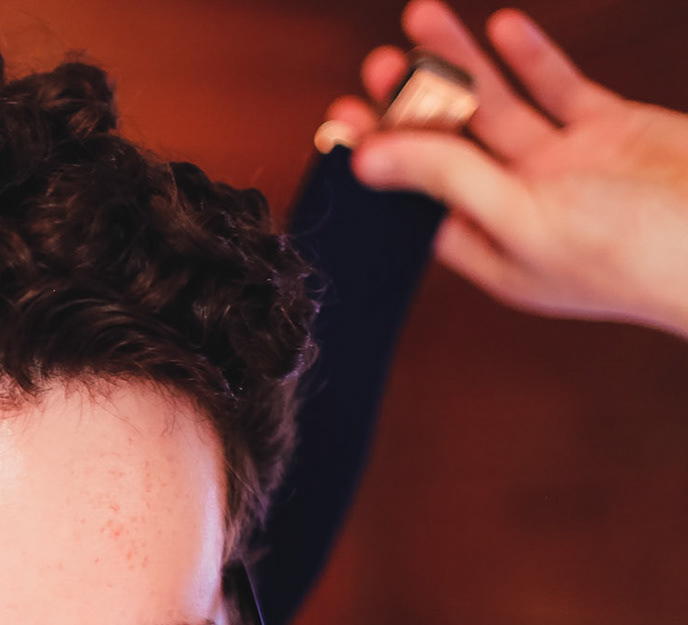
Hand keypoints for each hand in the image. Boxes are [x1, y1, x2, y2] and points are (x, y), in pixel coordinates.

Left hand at [324, 2, 687, 339]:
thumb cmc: (632, 251)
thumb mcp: (524, 215)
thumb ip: (449, 179)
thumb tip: (367, 159)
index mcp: (492, 247)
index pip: (417, 197)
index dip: (380, 157)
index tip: (343, 117)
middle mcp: (522, 206)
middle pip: (451, 147)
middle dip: (414, 103)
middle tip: (379, 62)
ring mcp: (566, 166)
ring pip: (499, 107)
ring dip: (461, 65)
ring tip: (418, 22)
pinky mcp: (609, 131)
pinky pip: (559, 88)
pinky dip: (530, 57)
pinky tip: (499, 27)